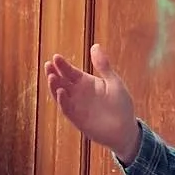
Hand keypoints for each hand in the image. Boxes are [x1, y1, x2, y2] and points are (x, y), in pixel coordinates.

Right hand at [45, 45, 138, 159]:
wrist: (126, 128)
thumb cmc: (121, 104)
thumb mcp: (113, 81)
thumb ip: (103, 66)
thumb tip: (95, 45)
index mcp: (86, 82)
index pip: (70, 72)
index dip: (63, 65)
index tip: (56, 57)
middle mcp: (78, 94)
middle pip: (62, 82)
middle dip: (54, 73)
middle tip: (48, 65)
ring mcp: (77, 107)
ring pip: (61, 95)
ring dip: (54, 87)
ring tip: (51, 76)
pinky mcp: (78, 120)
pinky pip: (67, 110)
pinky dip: (63, 101)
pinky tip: (60, 92)